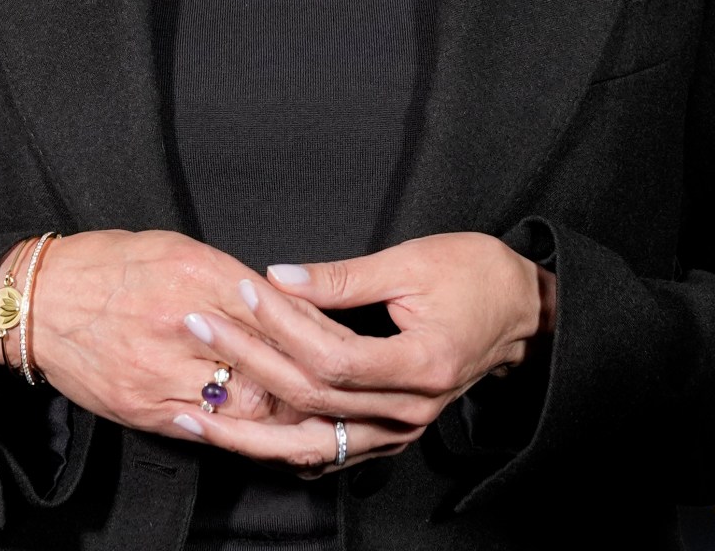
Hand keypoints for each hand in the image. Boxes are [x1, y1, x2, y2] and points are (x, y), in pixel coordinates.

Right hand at [0, 231, 308, 442]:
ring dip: (279, 411)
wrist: (38, 300)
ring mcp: (161, 369)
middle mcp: (183, 322)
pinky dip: (237, 430)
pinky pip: (205, 426)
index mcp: (197, 273)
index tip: (336, 343)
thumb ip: (229, 277)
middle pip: (270, 362)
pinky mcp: (142, 405)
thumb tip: (279, 299)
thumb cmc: (107, 266)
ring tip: (306, 413)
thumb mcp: (176, 249)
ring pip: (244, 403)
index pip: (277, 311)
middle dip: (307, 379)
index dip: (313, 333)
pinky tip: (258, 429)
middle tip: (336, 388)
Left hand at [179, 232, 554, 472]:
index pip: (334, 356)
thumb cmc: (475, 276)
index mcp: (422, 364)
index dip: (282, 325)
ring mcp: (402, 428)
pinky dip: (282, 446)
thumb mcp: (410, 263)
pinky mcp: (392, 432)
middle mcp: (412, 409)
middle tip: (198, 327)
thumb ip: (342, 278)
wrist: (522, 310)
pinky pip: (330, 451)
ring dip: (249, 431)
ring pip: (314, 443)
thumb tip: (279, 278)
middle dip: (249, 363)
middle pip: (314, 401)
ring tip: (192, 413)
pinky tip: (239, 438)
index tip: (242, 290)